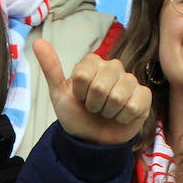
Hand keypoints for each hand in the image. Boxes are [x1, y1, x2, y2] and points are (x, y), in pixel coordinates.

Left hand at [33, 38, 150, 145]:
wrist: (92, 140)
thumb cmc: (76, 114)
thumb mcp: (59, 94)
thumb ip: (51, 68)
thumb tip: (37, 42)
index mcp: (93, 63)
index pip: (83, 75)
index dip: (79, 92)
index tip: (80, 98)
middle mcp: (114, 67)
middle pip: (100, 86)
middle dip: (93, 104)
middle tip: (93, 108)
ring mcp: (131, 81)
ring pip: (118, 96)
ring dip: (108, 112)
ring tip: (107, 113)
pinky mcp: (144, 96)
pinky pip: (134, 105)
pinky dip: (123, 117)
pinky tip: (121, 116)